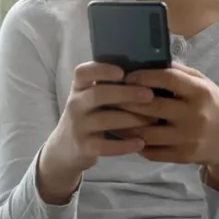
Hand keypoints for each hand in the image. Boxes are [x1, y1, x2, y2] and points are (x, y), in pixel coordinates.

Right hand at [37, 62, 156, 202]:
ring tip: (153, 119)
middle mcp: (75, 105)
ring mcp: (78, 126)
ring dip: (132, 119)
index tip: (122, 72)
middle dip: (126, 94)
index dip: (102, 70)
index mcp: (78, 88)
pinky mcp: (84, 147)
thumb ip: (107, 86)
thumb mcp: (88, 98)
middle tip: (149, 95)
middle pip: (98, 94)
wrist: (65, 148)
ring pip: (105, 120)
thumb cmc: (87, 116)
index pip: (82, 72)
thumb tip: (144, 74)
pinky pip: (106, 145)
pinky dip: (125, 145)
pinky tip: (141, 142)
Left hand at [121, 64, 218, 189]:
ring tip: (110, 117)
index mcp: (200, 92)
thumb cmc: (213, 106)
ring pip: (146, 133)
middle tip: (109, 96)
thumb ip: (179, 73)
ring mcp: (188, 138)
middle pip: (151, 107)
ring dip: (124, 126)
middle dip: (126, 101)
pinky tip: (125, 135)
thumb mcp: (203, 84)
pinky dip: (135, 143)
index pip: (167, 79)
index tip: (126, 76)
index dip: (143, 76)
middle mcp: (194, 115)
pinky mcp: (183, 156)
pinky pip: (151, 151)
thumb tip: (147, 62)